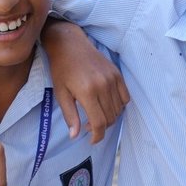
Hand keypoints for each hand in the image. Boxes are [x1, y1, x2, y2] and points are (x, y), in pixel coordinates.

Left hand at [42, 20, 128, 141]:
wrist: (70, 45)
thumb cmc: (61, 69)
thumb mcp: (60, 94)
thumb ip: (70, 116)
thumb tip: (75, 136)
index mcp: (87, 92)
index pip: (99, 123)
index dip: (97, 136)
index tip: (92, 140)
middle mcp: (103, 86)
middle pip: (110, 118)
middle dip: (101, 127)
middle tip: (88, 125)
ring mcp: (113, 79)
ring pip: (118, 110)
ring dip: (109, 118)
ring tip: (96, 114)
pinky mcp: (118, 74)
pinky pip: (125, 98)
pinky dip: (119, 106)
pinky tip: (107, 105)